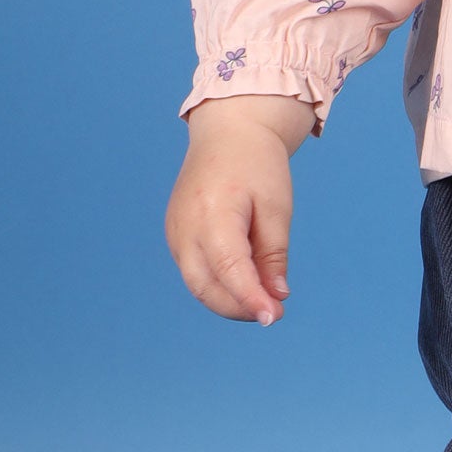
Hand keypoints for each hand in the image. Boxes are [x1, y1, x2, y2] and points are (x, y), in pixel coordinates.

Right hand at [165, 94, 316, 322]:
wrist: (228, 134)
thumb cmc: (257, 165)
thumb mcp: (277, 207)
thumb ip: (274, 254)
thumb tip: (276, 296)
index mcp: (213, 213)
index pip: (230, 269)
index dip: (250, 299)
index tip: (273, 318)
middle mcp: (185, 226)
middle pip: (205, 286)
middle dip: (239, 307)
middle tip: (273, 312)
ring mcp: (175, 232)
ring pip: (197, 284)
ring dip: (228, 299)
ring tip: (262, 298)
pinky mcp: (175, 235)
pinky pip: (193, 270)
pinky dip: (217, 284)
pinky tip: (244, 281)